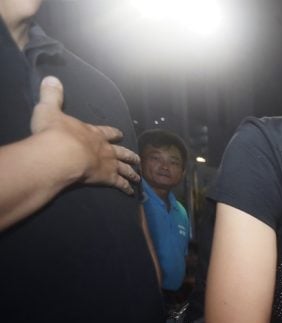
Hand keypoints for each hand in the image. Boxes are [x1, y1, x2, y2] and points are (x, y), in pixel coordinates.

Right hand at [31, 77, 139, 194]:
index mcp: (93, 132)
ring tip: (138, 177)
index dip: (114, 133)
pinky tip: (131, 192)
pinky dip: (126, 188)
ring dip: (132, 172)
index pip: (107, 132)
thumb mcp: (49, 110)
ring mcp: (108, 163)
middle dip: (129, 155)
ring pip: (124, 168)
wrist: (62, 153)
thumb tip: (51, 78)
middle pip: (121, 151)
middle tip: (137, 159)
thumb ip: (51, 95)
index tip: (121, 134)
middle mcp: (104, 148)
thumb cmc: (54, 132)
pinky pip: (120, 184)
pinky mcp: (107, 178)